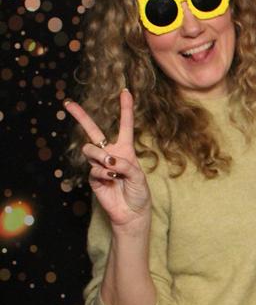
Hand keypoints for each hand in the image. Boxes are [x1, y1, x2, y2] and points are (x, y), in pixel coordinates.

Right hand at [65, 90, 150, 230]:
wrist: (131, 213)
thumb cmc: (139, 193)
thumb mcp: (139, 177)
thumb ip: (125, 165)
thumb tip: (108, 160)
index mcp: (125, 149)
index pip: (125, 125)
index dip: (125, 108)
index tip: (125, 91)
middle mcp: (110, 153)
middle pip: (93, 131)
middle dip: (80, 116)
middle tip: (68, 104)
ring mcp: (99, 165)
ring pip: (91, 149)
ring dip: (100, 155)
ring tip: (111, 166)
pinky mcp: (93, 177)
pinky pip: (94, 168)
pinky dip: (103, 173)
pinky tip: (112, 180)